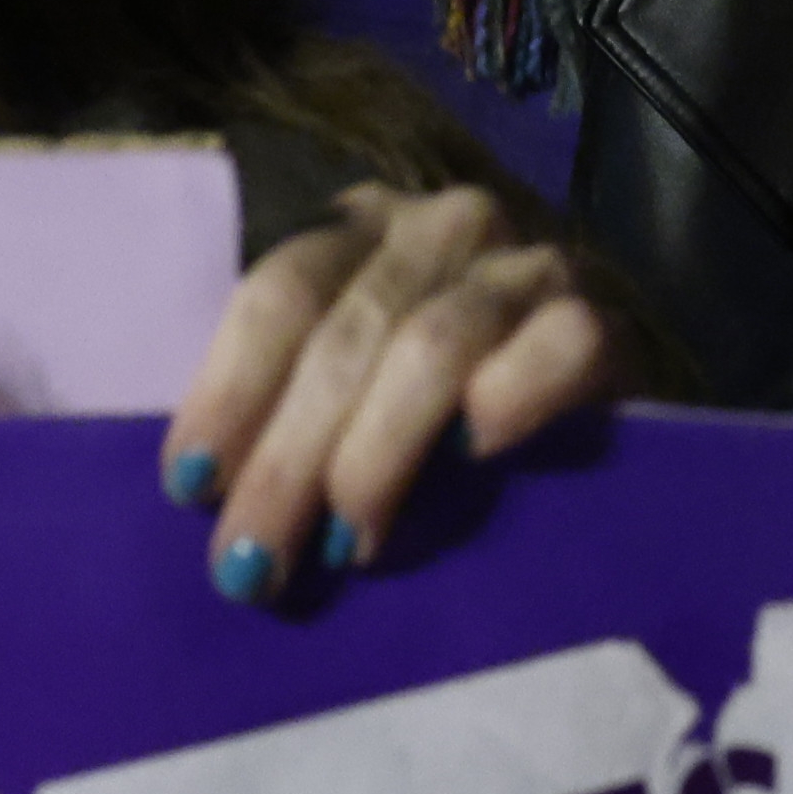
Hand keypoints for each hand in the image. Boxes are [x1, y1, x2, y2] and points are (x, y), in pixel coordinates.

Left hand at [165, 181, 626, 604]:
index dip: (230, 389)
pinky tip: (471, 458)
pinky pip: (554, 349)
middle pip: (346, 333)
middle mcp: (442, 228)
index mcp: (361, 230)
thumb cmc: (435, 421)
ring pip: (432, 346)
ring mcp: (528, 266)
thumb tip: (203, 497)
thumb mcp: (350, 395)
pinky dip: (507, 401)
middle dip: (288, 458)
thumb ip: (288, 411)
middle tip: (251, 564)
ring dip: (375, 456)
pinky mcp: (603, 319)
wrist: (588, 411)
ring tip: (346, 546)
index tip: (190, 485)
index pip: (281, 291)